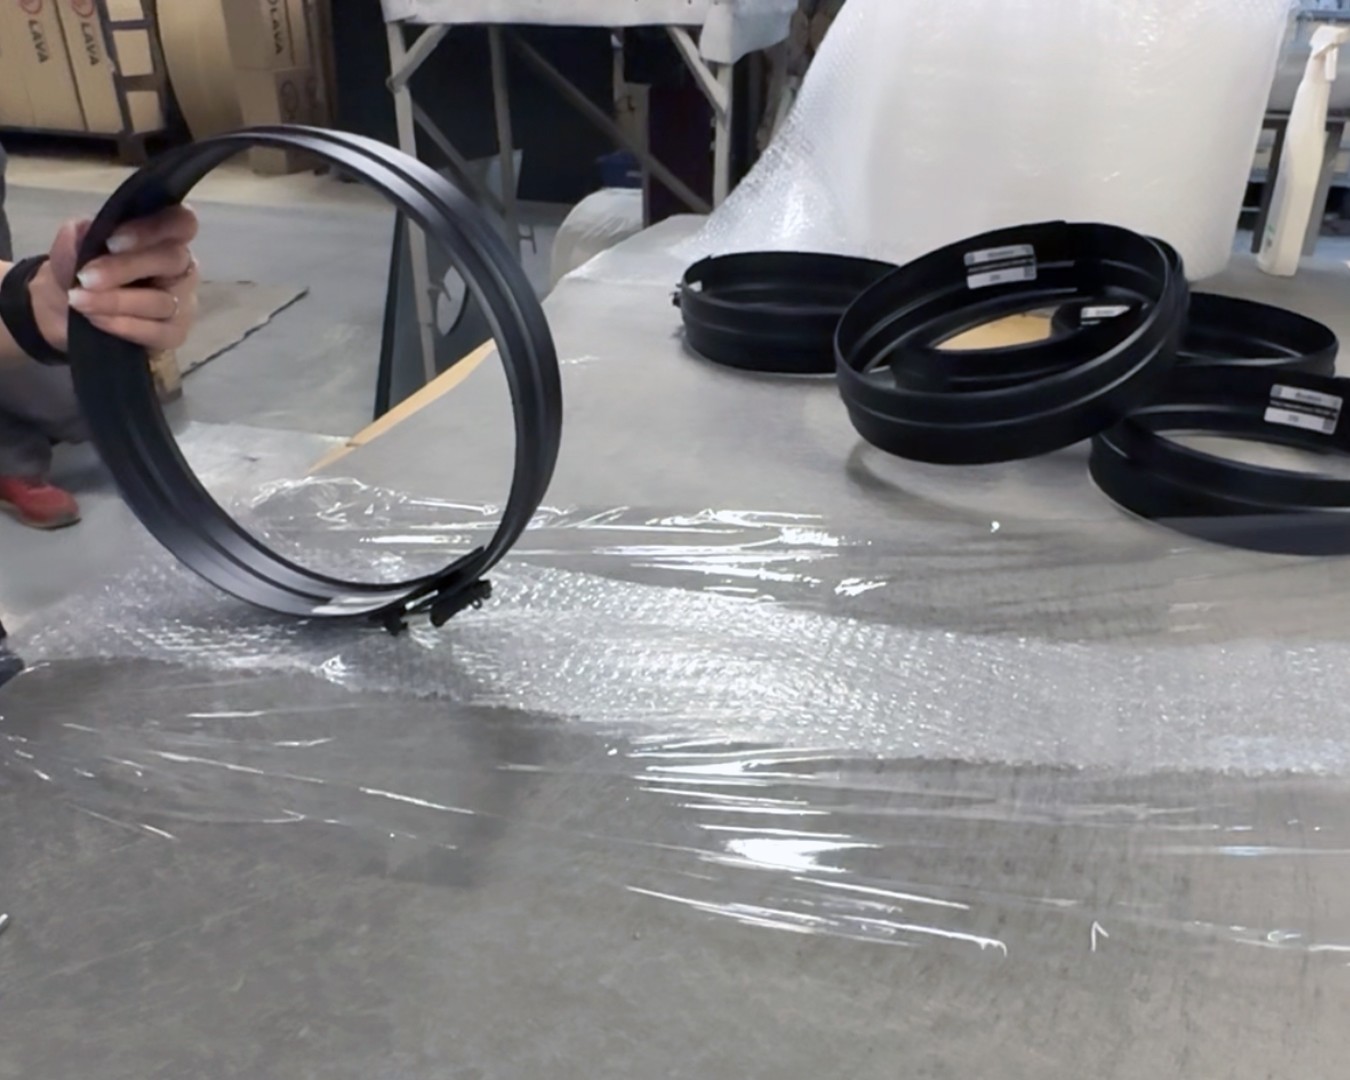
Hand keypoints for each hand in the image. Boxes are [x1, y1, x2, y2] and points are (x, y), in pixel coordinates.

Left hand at [28, 204, 199, 352]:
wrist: (67, 312)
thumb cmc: (80, 272)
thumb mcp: (69, 252)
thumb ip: (75, 239)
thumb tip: (79, 231)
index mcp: (162, 236)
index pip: (182, 222)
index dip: (153, 229)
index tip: (112, 241)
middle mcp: (180, 267)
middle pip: (172, 260)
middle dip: (126, 268)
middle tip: (86, 277)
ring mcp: (182, 302)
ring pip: (161, 300)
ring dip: (115, 300)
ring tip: (78, 301)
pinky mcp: (175, 334)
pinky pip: (157, 332)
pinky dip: (124, 326)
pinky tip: (96, 320)